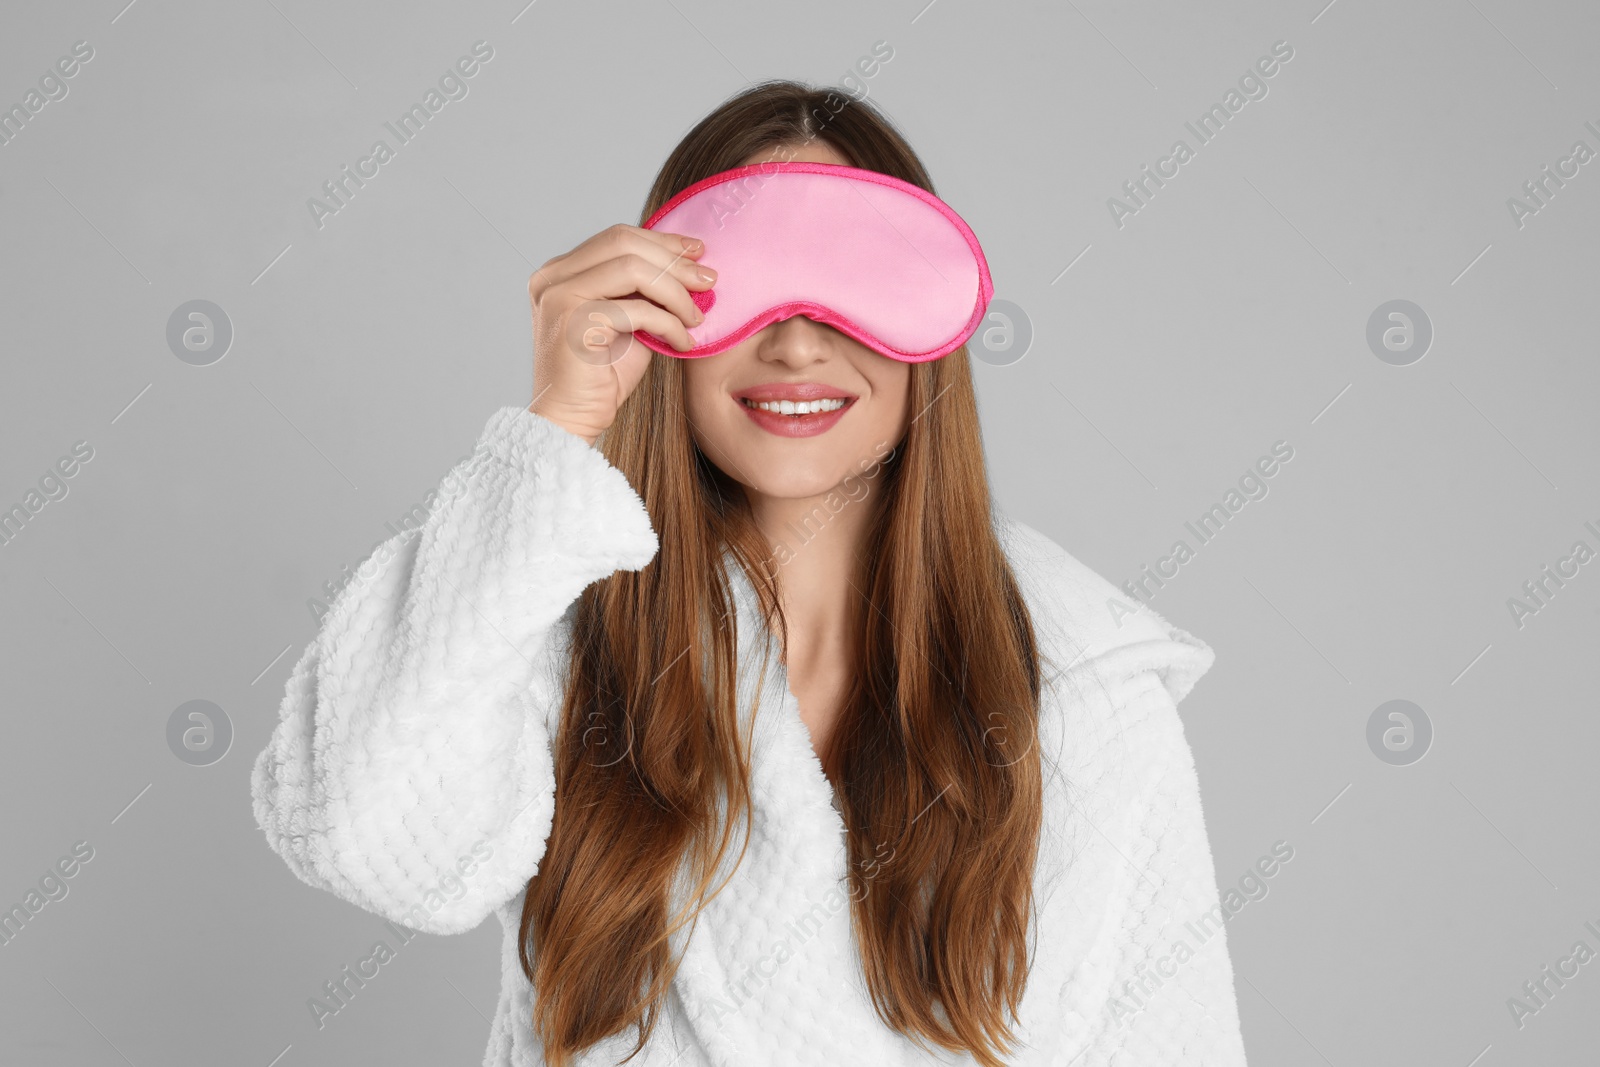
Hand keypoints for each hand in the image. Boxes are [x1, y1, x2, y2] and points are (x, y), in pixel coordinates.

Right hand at [527, 223, 715, 443]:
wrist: (573, 419)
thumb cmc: (601, 375)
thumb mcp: (627, 320)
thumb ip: (643, 290)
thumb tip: (690, 265)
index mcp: (561, 271)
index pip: (618, 238)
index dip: (662, 241)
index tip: (697, 252)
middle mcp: (553, 278)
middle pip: (624, 243)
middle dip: (673, 261)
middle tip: (708, 281)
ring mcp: (559, 296)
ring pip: (633, 270)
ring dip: (675, 292)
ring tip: (696, 317)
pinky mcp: (574, 322)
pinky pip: (637, 310)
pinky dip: (668, 324)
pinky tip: (683, 342)